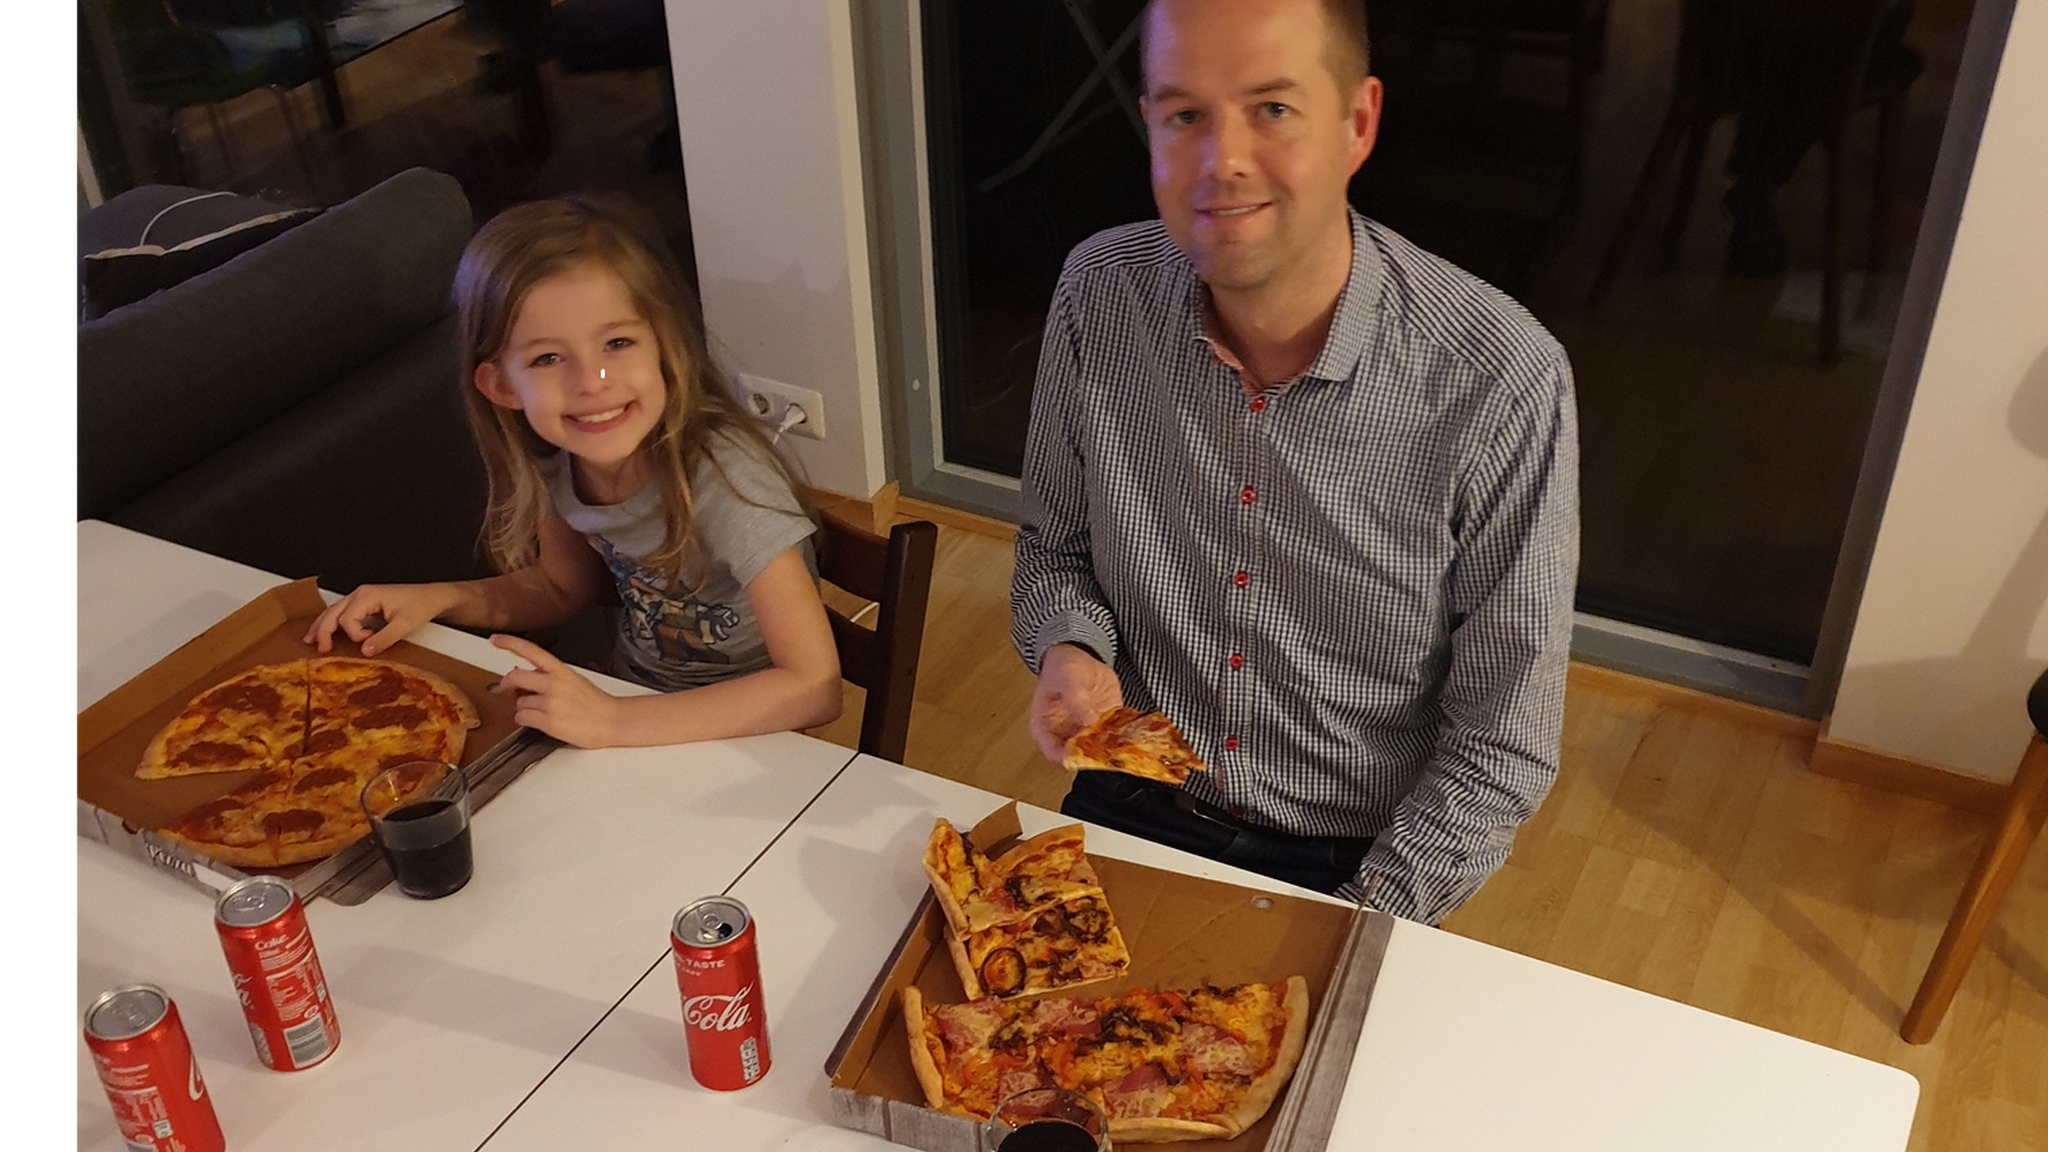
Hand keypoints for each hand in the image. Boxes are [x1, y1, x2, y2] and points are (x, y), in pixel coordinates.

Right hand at [304, 584, 459, 656]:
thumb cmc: (420, 605)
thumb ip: (384, 639)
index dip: (356, 635)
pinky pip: (342, 613)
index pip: (347, 619)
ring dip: (323, 626)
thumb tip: (364, 651)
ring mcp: (361, 597)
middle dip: (323, 631)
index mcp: (367, 596)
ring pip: (334, 612)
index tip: (371, 640)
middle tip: (320, 648)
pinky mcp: (365, 603)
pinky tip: (324, 632)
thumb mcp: (404, 625)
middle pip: (332, 613)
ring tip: (311, 640)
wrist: (433, 597)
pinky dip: (332, 623)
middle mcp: (360, 594)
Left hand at [490, 634, 619, 747]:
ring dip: (524, 708)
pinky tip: (542, 721)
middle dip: (507, 684)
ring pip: (518, 702)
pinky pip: (521, 718)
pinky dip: (526, 720)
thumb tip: (528, 679)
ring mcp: (549, 702)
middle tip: (506, 688)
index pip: (531, 650)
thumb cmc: (596, 703)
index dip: (510, 643)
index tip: (495, 640)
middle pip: (515, 677)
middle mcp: (553, 683)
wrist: (612, 721)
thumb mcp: (574, 680)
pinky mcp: (547, 721)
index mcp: (561, 670)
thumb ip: (551, 677)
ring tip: (543, 711)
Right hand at [1028, 643, 1122, 763]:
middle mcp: (1065, 735)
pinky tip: (1129, 731)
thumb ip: (1076, 700)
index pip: (1054, 754)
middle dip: (1095, 755)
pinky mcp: (1103, 727)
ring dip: (1112, 748)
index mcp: (1045, 728)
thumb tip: (1088, 722)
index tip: (1087, 753)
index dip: (1070, 758)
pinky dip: (1122, 738)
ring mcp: (1085, 733)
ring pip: (1098, 752)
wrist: (1080, 654)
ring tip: (1122, 739)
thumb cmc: (1063, 666)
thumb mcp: (1068, 678)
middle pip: (1079, 757)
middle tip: (1109, 746)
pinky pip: (1113, 739)